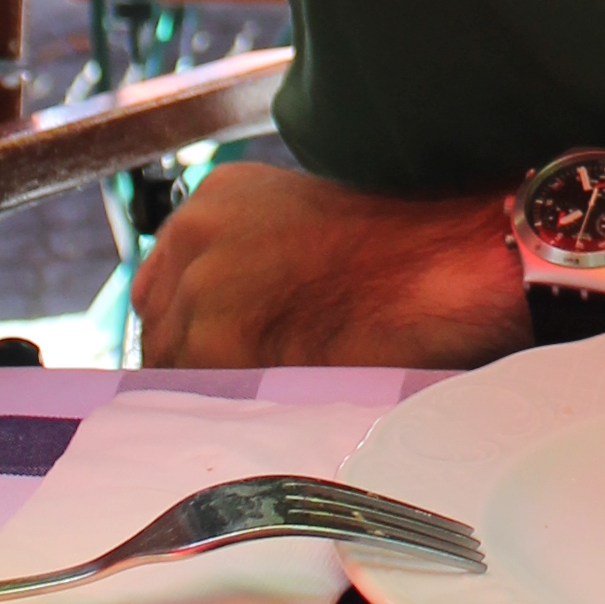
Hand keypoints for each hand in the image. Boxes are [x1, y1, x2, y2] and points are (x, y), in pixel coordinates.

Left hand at [133, 164, 533, 370]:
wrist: (443, 261)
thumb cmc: (402, 249)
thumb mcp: (303, 226)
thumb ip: (250, 259)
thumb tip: (229, 319)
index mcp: (216, 198)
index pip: (161, 281)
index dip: (187, 322)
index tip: (210, 351)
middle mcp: (196, 233)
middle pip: (160, 323)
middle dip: (194, 355)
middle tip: (246, 380)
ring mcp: (198, 286)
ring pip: (174, 363)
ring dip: (212, 385)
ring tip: (270, 394)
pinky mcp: (214, 340)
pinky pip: (200, 394)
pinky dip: (230, 405)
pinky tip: (274, 403)